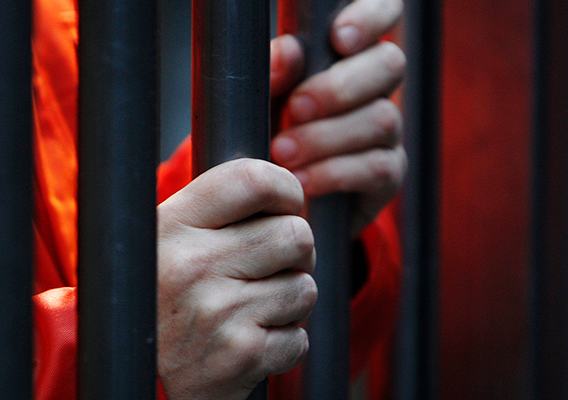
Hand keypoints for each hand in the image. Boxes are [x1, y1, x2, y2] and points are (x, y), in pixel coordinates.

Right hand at [157, 159, 317, 399]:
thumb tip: (291, 186)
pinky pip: (299, 338)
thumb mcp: (169, 235)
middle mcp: (193, 264)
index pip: (253, 179)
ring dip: (289, 301)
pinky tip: (250, 340)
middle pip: (296, 235)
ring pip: (305, 288)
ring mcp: (218, 312)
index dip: (286, 188)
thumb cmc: (166, 291)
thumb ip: (218, 206)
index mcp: (174, 224)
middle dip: (296, 253)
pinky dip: (284, 343)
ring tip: (254, 307)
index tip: (286, 204)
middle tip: (271, 267)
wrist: (136, 367)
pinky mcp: (240, 355)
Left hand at [270, 0, 406, 234]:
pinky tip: (302, 181)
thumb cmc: (271, 134)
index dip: (372, 16)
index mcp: (351, 56)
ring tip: (283, 152)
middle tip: (295, 108)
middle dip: (339, 86)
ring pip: (383, 118)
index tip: (338, 37)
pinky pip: (378, 167)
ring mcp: (388, 133)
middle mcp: (377, 88)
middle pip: (389, 63)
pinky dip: (334, 173)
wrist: (276, 200)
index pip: (383, 13)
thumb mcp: (264, 101)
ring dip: (327, 136)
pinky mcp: (389, 175)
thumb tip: (287, 52)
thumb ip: (276, 74)